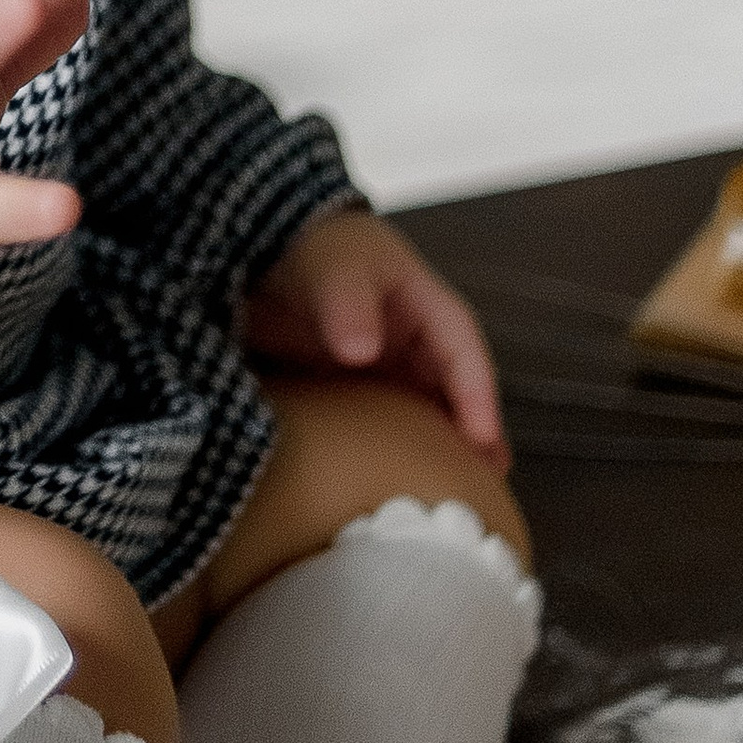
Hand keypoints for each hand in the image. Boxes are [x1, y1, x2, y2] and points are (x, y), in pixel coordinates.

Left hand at [242, 209, 510, 465]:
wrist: (259, 250)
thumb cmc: (310, 249)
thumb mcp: (332, 268)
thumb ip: (345, 303)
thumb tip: (361, 350)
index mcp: (425, 306)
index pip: (464, 355)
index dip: (478, 398)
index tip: (482, 440)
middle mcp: (414, 342)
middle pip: (453, 393)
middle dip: (470, 436)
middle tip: (481, 486)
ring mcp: (384, 367)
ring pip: (421, 412)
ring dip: (434, 448)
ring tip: (444, 494)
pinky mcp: (353, 387)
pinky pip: (381, 421)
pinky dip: (391, 449)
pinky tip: (385, 482)